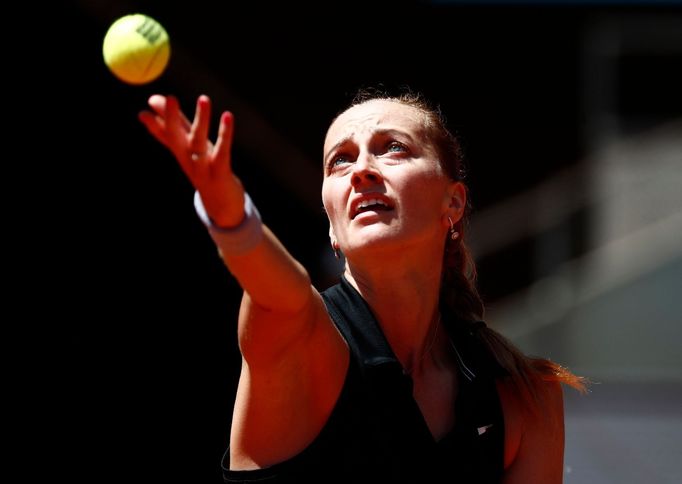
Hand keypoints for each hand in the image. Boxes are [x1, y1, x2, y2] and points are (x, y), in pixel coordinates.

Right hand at [139, 94, 244, 226]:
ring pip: (199, 143)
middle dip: (172, 119)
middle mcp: (188, 161)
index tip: (145, 108)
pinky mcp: (221, 173)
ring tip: (203, 98)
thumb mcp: (187, 149)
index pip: (166, 136)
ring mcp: (203, 168)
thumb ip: (171, 128)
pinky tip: (227, 115)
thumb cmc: (205, 171)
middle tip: (169, 97)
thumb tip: (146, 108)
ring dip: (201, 120)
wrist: (222, 206)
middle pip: (177, 139)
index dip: (155, 123)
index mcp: (181, 154)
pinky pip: (223, 151)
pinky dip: (225, 134)